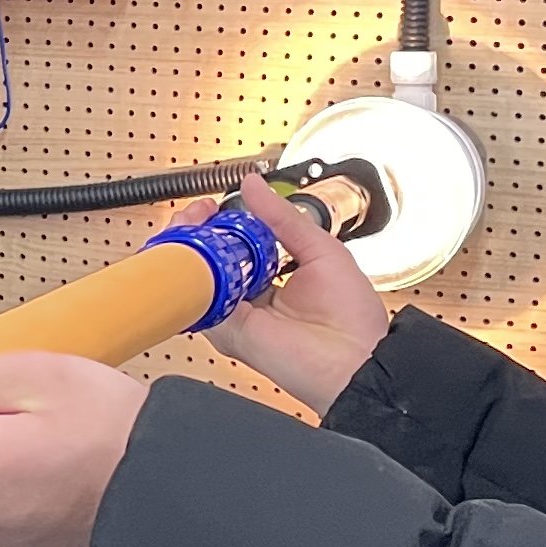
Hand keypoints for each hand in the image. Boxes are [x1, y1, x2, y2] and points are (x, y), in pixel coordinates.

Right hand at [203, 177, 389, 416]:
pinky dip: (189, 276)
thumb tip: (253, 186)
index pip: (233, 245)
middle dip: (196, 230)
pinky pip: (199, 301)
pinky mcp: (229, 330)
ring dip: (187, 247)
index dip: (220, 223)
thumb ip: (284, 217)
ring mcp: (237, 314)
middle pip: (208, 261)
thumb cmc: (352, 317)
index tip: (214, 204)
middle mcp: (250, 297)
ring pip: (196, 278)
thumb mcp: (320, 248)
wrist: (358, 360)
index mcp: (272, 276)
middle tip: (197, 211)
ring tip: (189, 223)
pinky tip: (192, 251)